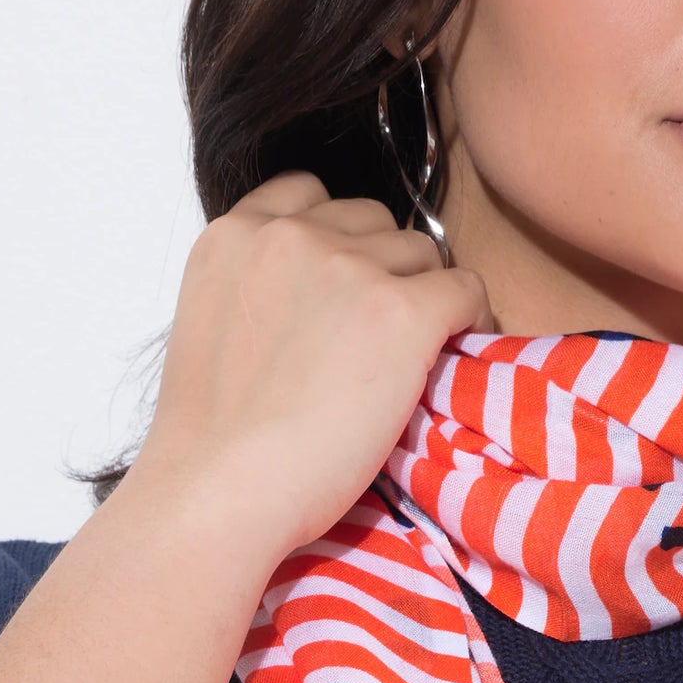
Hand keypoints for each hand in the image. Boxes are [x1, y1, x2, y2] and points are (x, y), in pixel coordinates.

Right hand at [129, 173, 493, 581]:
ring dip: (423, 295)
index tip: (347, 287)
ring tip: (415, 355)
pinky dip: (470, 317)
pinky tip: (456, 354)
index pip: (307, 193)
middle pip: (373, 221)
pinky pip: (464, 289)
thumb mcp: (213, 328)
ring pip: (422, 253)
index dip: (339, 239)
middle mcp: (290, 233)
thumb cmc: (213, 445)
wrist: (220, 489)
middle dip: (383, 268)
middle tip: (383, 335)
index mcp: (233, 233)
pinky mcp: (400, 311)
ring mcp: (348, 267)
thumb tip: (315, 306)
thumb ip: (256, 290)